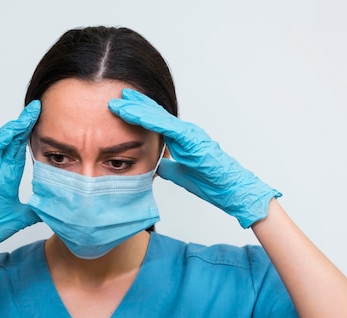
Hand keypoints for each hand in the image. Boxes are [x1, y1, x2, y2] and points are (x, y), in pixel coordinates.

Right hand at [0, 101, 40, 260]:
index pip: (20, 148)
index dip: (30, 133)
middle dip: (25, 123)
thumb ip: (36, 209)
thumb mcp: (22, 216)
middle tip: (38, 107)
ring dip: (15, 128)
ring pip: (2, 142)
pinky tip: (11, 132)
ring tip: (28, 114)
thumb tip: (53, 209)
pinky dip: (0, 141)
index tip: (43, 120)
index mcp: (7, 174)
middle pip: (13, 140)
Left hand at [108, 89, 279, 227]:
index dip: (138, 113)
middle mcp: (185, 132)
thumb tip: (156, 166)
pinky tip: (136, 114)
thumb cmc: (212, 183)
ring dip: (138, 109)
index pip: (156, 122)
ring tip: (119, 102)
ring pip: (159, 117)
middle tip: (115, 96)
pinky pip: (168, 127)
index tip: (121, 107)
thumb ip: (169, 167)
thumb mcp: (181, 175)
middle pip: (155, 114)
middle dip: (135, 105)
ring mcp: (190, 133)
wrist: (232, 190)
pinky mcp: (193, 139)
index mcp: (182, 139)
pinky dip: (151, 119)